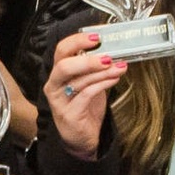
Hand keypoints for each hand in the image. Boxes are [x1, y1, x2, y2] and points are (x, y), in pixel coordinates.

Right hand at [44, 31, 125, 159]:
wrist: (82, 139)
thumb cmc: (85, 108)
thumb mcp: (89, 84)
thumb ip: (95, 69)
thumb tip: (114, 50)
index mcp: (58, 73)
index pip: (61, 50)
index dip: (77, 41)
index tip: (96, 36)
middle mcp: (54, 85)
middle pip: (64, 65)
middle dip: (87, 59)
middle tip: (107, 56)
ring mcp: (59, 100)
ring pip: (79, 80)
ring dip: (103, 72)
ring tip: (120, 66)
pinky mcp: (69, 114)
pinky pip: (87, 95)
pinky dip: (103, 84)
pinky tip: (115, 79)